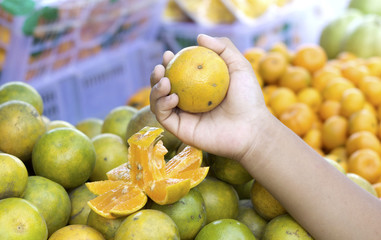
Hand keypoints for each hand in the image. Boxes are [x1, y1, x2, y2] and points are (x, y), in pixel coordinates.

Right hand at [150, 34, 269, 160]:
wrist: (250, 129)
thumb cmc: (248, 98)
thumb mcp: (239, 66)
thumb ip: (223, 47)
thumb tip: (199, 37)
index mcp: (198, 89)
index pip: (177, 74)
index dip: (169, 63)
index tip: (168, 54)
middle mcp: (188, 102)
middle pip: (162, 88)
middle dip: (155, 76)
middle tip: (161, 67)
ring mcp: (183, 117)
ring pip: (157, 102)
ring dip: (155, 89)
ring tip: (165, 81)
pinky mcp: (180, 130)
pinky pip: (163, 116)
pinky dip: (161, 104)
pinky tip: (172, 97)